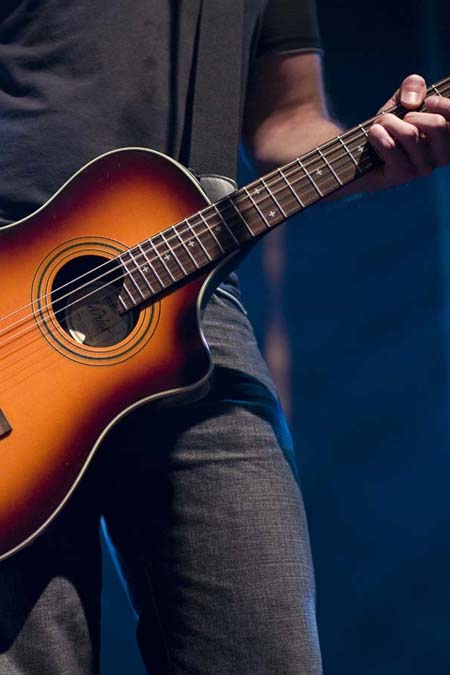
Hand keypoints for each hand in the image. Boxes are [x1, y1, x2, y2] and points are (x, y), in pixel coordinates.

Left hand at [366, 74, 449, 189]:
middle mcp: (441, 157)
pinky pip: (390, 146)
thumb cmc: (389, 126)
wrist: (364, 153)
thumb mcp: (403, 100)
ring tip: (381, 127)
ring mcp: (422, 169)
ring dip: (389, 122)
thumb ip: (413, 87)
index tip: (428, 101)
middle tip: (401, 120)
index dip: (446, 105)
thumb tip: (412, 101)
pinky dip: (377, 134)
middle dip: (412, 114)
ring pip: (410, 134)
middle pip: (437, 125)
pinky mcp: (401, 176)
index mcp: (449, 139)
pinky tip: (375, 135)